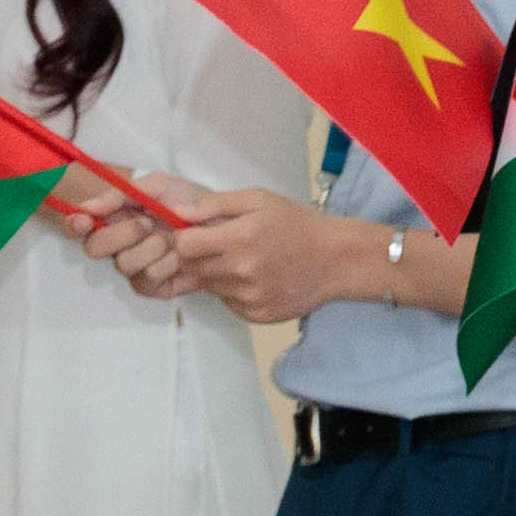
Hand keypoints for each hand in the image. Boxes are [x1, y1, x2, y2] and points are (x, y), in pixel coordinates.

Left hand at [118, 183, 400, 322]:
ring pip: (209, 287)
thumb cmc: (296, 224)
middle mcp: (243, 272)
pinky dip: (232, 291)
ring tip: (241, 260)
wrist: (337, 259)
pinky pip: (228, 303)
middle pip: (192, 268)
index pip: (185, 246)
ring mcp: (250, 297)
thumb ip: (216, 205)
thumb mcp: (259, 200)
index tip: (196, 234)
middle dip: (196, 256)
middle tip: (218, 246)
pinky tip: (253, 277)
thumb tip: (178, 213)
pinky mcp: (258, 315)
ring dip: (214, 274)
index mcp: (241, 239)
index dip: (184, 238)